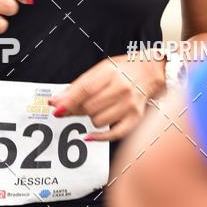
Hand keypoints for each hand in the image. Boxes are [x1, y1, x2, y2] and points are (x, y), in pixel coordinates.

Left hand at [48, 53, 164, 141]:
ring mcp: (130, 104)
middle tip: (74, 108)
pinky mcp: (136, 118)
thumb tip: (56, 101)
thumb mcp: (100, 70)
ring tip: (95, 109)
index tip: (55, 108)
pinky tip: (89, 135)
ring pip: (98, 121)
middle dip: (77, 110)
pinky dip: (98, 137)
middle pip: (90, 107)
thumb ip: (78, 85)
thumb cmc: (122, 70)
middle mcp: (121, 88)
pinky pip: (113, 134)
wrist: (151, 71)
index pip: (85, 89)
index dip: (68, 100)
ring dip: (90, 118)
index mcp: (110, 72)